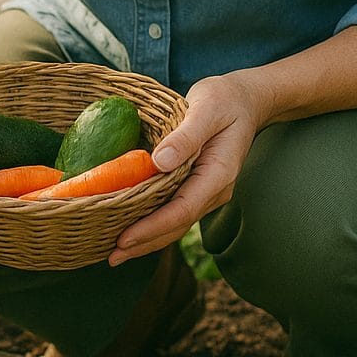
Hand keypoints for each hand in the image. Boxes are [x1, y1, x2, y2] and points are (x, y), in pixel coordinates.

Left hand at [108, 72, 267, 265]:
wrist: (245, 99)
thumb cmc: (225, 99)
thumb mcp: (206, 108)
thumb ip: (185, 136)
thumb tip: (159, 162)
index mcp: (218, 174)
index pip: (182, 210)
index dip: (152, 227)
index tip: (124, 239)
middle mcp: (214, 190)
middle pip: (177, 225)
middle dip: (145, 243)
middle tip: (111, 257)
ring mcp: (207, 191)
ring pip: (176, 223)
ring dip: (147, 239)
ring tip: (116, 252)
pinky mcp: (197, 186)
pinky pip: (175, 211)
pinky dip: (153, 223)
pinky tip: (132, 227)